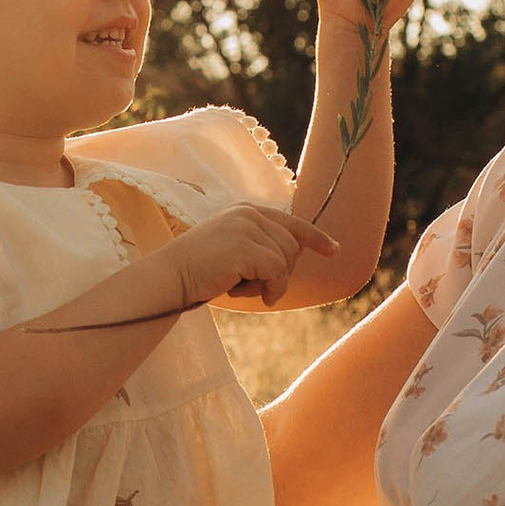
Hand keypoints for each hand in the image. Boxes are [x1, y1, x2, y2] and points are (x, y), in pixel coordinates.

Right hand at [172, 202, 341, 311]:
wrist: (170, 277)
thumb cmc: (199, 271)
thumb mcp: (233, 251)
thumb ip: (260, 246)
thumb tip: (292, 257)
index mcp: (246, 211)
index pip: (291, 222)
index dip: (315, 237)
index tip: (333, 250)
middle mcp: (249, 214)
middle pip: (292, 246)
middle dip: (280, 271)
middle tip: (253, 285)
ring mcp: (247, 228)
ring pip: (286, 259)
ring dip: (271, 281)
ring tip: (242, 286)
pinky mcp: (246, 247)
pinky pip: (278, 272)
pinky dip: (271, 288)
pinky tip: (252, 294)